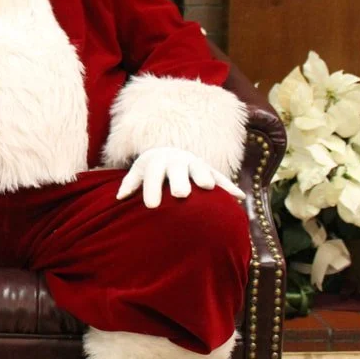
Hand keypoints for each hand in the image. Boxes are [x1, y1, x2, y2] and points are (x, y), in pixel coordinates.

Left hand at [116, 147, 244, 208]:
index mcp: (157, 162)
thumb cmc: (151, 169)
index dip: (151, 189)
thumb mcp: (139, 172)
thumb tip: (119, 198)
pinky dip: (229, 186)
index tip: (150, 206)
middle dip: (179, 181)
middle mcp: (176, 161)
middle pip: (177, 171)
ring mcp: (194, 164)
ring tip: (207, 188)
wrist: (169, 152)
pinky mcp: (208, 169)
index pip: (152, 175)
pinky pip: (220, 177)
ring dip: (204, 177)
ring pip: (199, 169)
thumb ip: (130, 184)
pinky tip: (239, 197)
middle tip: (180, 194)